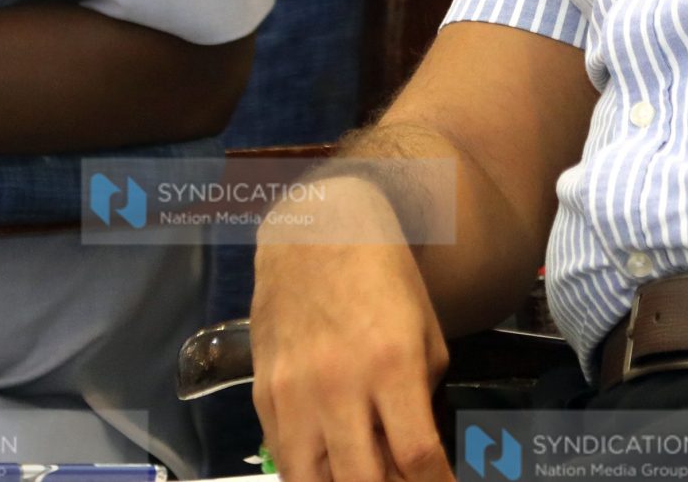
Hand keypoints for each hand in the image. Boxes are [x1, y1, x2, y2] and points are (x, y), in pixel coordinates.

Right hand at [250, 178, 451, 481]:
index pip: (417, 458)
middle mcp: (337, 386)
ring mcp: (292, 392)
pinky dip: (310, 470)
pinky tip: (330, 460)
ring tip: (362, 472)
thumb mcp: (425, 333)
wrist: (313, 230)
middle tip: (400, 478)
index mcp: (391, 365)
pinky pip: (282, 456)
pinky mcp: (262, 393)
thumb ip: (423, 400)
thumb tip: (414, 459)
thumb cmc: (383, 276)